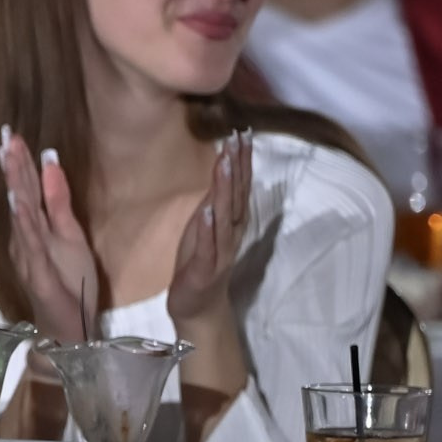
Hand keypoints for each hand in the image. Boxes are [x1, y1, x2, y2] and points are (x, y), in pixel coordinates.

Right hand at [0, 129, 100, 342]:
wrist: (70, 329)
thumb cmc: (70, 283)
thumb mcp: (72, 236)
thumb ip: (59, 202)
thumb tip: (51, 162)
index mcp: (34, 228)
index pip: (26, 190)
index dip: (19, 162)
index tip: (12, 134)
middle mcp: (25, 239)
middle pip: (19, 197)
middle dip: (13, 166)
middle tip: (6, 135)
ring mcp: (29, 257)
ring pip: (21, 216)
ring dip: (15, 186)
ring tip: (10, 159)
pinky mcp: (39, 275)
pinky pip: (30, 245)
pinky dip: (23, 222)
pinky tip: (19, 202)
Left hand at [167, 132, 251, 325]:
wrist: (198, 308)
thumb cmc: (201, 262)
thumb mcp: (206, 226)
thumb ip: (216, 200)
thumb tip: (223, 169)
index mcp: (231, 223)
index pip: (240, 187)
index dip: (242, 161)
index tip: (243, 133)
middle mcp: (231, 234)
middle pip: (237, 197)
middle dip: (238, 167)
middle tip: (238, 138)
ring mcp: (219, 253)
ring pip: (225, 218)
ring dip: (226, 190)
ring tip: (225, 164)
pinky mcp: (204, 270)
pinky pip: (207, 248)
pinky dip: (209, 229)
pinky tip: (208, 211)